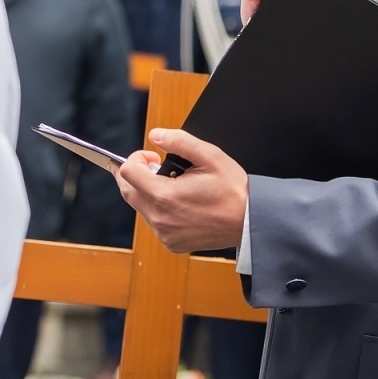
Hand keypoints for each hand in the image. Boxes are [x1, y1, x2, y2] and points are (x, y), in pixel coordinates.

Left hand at [115, 128, 247, 253]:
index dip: (136, 158)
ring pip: (140, 207)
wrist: (250, 221)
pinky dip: (158, 209)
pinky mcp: (171, 243)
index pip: (127, 173)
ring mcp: (164, 234)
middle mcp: (160, 219)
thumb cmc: (233, 190)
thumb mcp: (210, 156)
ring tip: (172, 183)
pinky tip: (178, 202)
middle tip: (154, 165)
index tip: (152, 156)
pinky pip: (153, 221)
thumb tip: (156, 135)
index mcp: (165, 196)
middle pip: (127, 191)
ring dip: (147, 191)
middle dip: (136, 174)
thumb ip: (179, 141)